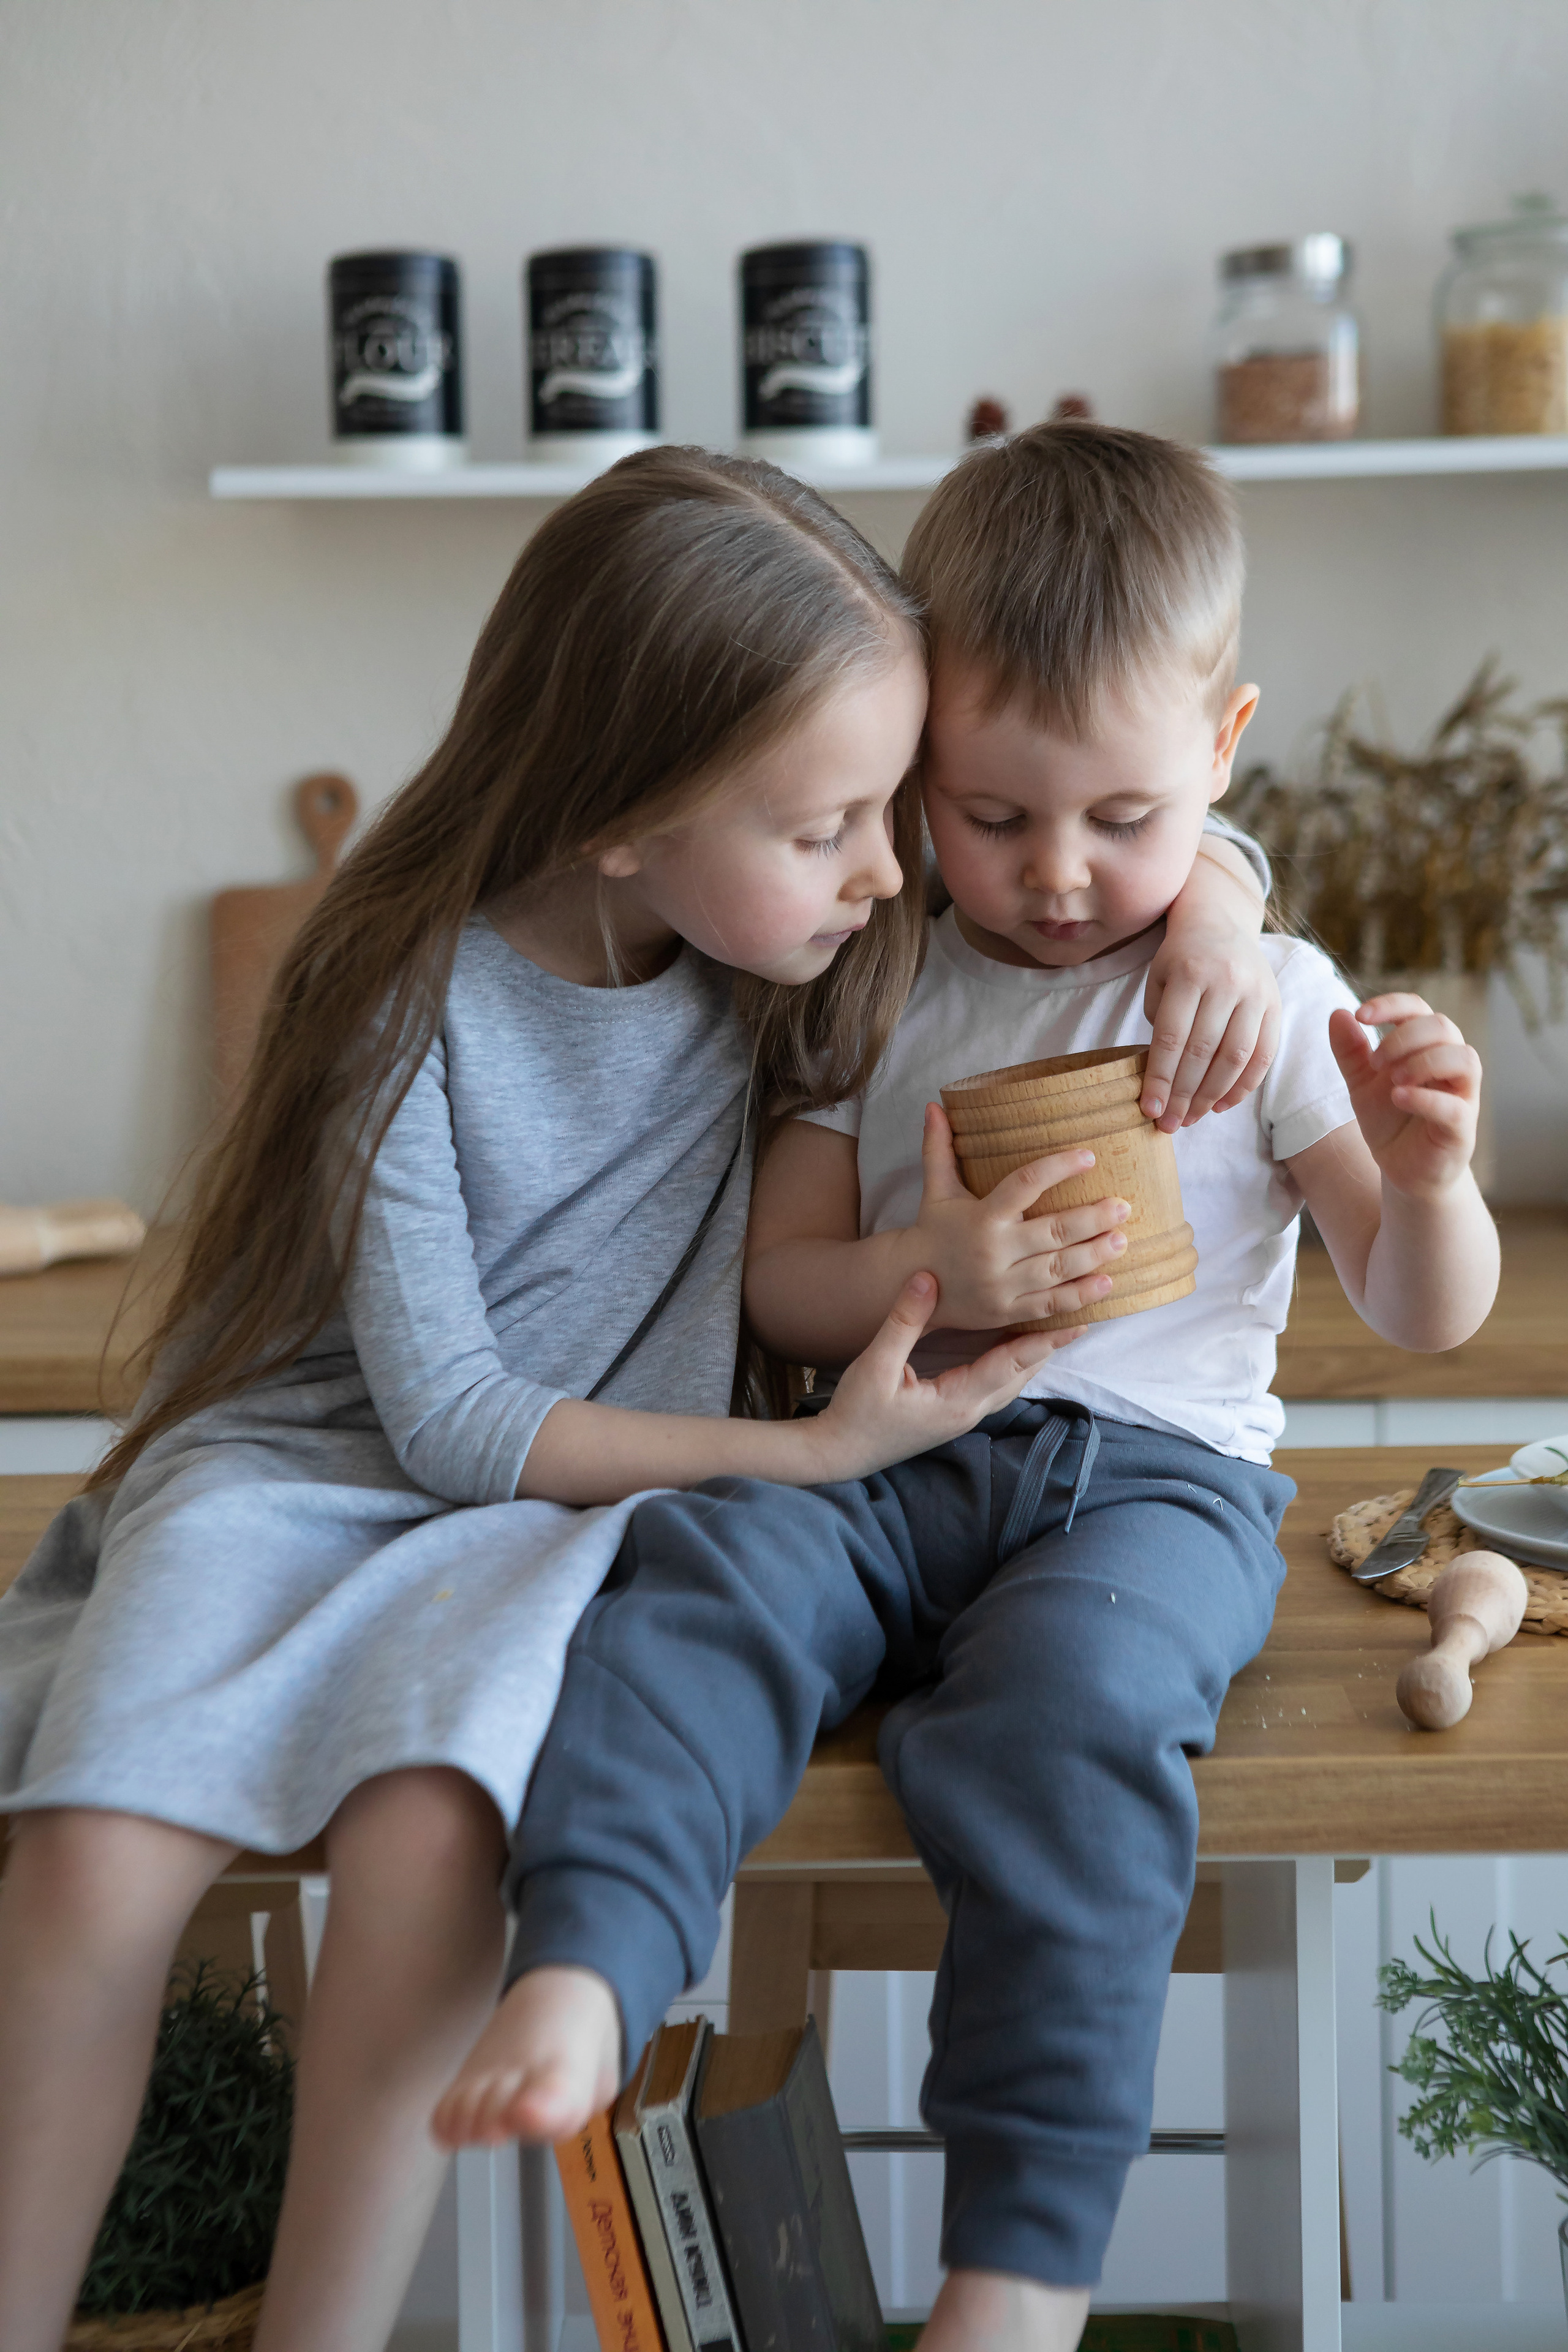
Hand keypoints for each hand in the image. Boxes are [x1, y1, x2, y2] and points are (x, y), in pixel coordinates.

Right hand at [808, 1272, 1078, 1481]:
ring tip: (1054, 1328)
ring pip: (1010, 1383)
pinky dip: (1010, 1365)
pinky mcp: (951, 1415)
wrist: (838, 1453)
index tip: (1076, 1323)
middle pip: (1020, 1375)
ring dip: (1032, 1357)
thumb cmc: (855, 1413)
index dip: (1044, 1342)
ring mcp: (961, 1417)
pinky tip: (1011, 1348)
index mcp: (957, 1401)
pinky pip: (994, 1386)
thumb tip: (928, 1277)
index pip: (1011, 1365)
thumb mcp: (876, 1364)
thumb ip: (905, 1321)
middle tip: (1078, 1317)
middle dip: (1048, 1347)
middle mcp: (968, 1412)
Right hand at [913, 1104, 1128, 1329]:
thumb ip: (939, 1148)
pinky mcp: (1007, 1311)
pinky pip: (1050, 1305)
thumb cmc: (933, 1229)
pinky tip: (1107, 1282)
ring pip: (1057, 1270)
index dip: (1059, 1168)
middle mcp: (994, 1250)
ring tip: (1122, 1240)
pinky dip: (1080, 1296)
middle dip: (1092, 1219)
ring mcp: (1002, 1285)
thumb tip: (934, 1105)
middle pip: (1053, 1232)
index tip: (1089, 1157)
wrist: (910, 1284)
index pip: (1025, 1183)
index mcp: (982, 1216)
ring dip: (1094, 1255)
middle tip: (1123, 1206)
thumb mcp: (936, 1189)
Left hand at [1141, 926, 1280, 1132]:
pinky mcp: (1275, 1005)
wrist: (1221, 923)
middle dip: (1183, 1095)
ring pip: (1236, 1057)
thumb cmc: (1181, 958)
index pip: (1171, 1037)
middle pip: (1203, 1051)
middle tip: (1168, 1125)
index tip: (1149, 1110)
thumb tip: (1163, 1080)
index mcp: (1189, 972)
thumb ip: (1159, 1022)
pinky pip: (1264, 1055)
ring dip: (1212, 1095)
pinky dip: (1243, 1085)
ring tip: (1191, 1118)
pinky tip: (1221, 1104)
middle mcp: (1226, 982)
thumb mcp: (1158, 978)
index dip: (1159, 1078)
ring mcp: (1256, 994)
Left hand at [1329, 994, 1481, 1199]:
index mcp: (1427, 1048)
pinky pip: (1455, 1106)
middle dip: (1404, 1037)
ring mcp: (1462, 1096)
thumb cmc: (1389, 1122)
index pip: (1419, 1009)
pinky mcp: (1462, 1129)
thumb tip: (1337, 1012)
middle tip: (1375, 1063)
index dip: (1392, 1004)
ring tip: (1393, 1080)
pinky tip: (1398, 1098)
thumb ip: (1350, 1051)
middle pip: (1443, 1026)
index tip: (1361, 1015)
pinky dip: (1425, 1098)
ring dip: (1424, 1061)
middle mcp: (1450, 1065)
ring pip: (1464, 1059)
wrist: (1402, 1171)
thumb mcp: (1360, 1084)